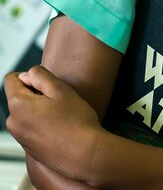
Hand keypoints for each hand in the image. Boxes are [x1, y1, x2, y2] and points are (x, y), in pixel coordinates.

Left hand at [4, 65, 101, 182]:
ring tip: (60, 114)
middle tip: (57, 99)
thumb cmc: (76, 122)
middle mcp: (14, 123)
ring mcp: (20, 137)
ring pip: (26, 111)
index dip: (29, 76)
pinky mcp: (29, 147)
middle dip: (35, 93)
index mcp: (18, 106)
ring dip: (39, 108)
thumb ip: (39, 75)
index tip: (46, 85)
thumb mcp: (60, 88)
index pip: (11, 79)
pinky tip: (59, 127)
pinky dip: (42, 122)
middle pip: (19, 96)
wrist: (85, 154)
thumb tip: (27, 75)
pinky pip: (31, 126)